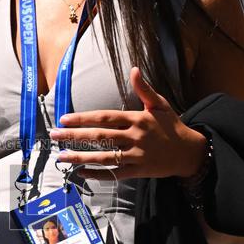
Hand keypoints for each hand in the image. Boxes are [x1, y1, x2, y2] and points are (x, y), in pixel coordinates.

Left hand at [49, 67, 206, 180]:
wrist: (189, 152)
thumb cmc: (171, 125)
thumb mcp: (160, 104)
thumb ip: (144, 88)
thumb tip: (134, 69)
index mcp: (137, 119)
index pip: (105, 117)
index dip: (83, 118)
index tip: (64, 119)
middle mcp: (134, 137)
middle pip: (99, 137)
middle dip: (74, 136)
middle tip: (54, 135)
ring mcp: (136, 156)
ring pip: (103, 157)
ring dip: (80, 157)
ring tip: (61, 157)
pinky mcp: (138, 171)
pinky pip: (115, 174)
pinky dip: (98, 174)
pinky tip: (81, 173)